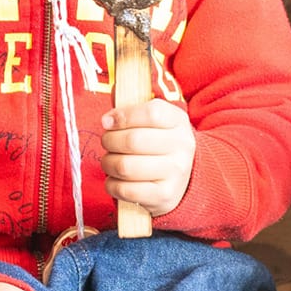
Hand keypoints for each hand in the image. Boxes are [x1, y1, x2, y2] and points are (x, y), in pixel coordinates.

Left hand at [99, 95, 195, 218]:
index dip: (123, 116)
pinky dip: (112, 185)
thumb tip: (112, 94)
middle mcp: (182, 146)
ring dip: (108, 163)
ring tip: (109, 161)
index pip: (151, 113)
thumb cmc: (159, 145)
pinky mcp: (164, 196)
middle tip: (106, 142)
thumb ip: (132, 106)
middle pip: (133, 140)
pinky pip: (126, 190)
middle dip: (109, 141)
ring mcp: (175, 173)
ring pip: (125, 166)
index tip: (107, 121)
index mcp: (178, 121)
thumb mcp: (154, 121)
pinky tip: (114, 180)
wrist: (183, 179)